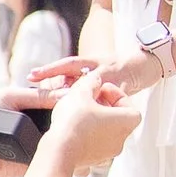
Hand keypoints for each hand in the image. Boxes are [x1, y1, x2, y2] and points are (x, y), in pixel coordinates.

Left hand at [27, 49, 161, 101]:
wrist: (145, 62)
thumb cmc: (116, 72)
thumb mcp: (97, 74)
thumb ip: (80, 82)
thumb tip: (59, 95)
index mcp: (88, 62)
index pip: (64, 65)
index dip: (48, 70)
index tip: (30, 76)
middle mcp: (96, 65)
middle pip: (71, 68)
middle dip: (53, 76)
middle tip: (35, 85)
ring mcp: (110, 73)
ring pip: (91, 82)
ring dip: (79, 93)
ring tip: (64, 105)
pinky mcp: (125, 82)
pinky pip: (114, 94)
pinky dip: (107, 104)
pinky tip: (100, 114)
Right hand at [33, 71, 139, 176]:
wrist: (58, 151)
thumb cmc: (74, 122)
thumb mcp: (82, 91)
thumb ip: (92, 81)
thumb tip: (94, 79)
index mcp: (124, 122)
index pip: (131, 107)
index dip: (117, 96)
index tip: (101, 92)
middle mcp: (120, 141)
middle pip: (118, 121)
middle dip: (105, 109)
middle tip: (89, 101)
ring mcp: (107, 154)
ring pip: (106, 134)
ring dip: (96, 124)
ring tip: (80, 115)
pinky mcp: (93, 162)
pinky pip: (93, 148)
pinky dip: (86, 139)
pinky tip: (73, 131)